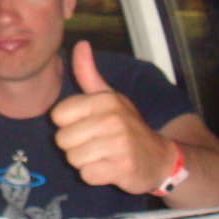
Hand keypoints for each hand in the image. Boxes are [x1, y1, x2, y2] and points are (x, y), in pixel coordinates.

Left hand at [52, 41, 172, 194]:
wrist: (160, 158)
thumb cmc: (126, 126)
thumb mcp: (108, 97)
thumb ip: (88, 73)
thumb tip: (80, 43)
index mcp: (105, 99)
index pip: (58, 115)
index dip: (68, 124)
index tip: (87, 124)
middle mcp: (113, 118)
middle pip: (62, 140)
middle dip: (75, 146)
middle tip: (96, 143)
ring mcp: (119, 144)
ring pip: (73, 158)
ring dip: (85, 161)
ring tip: (103, 155)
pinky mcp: (123, 168)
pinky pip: (87, 175)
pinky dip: (95, 175)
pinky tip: (110, 168)